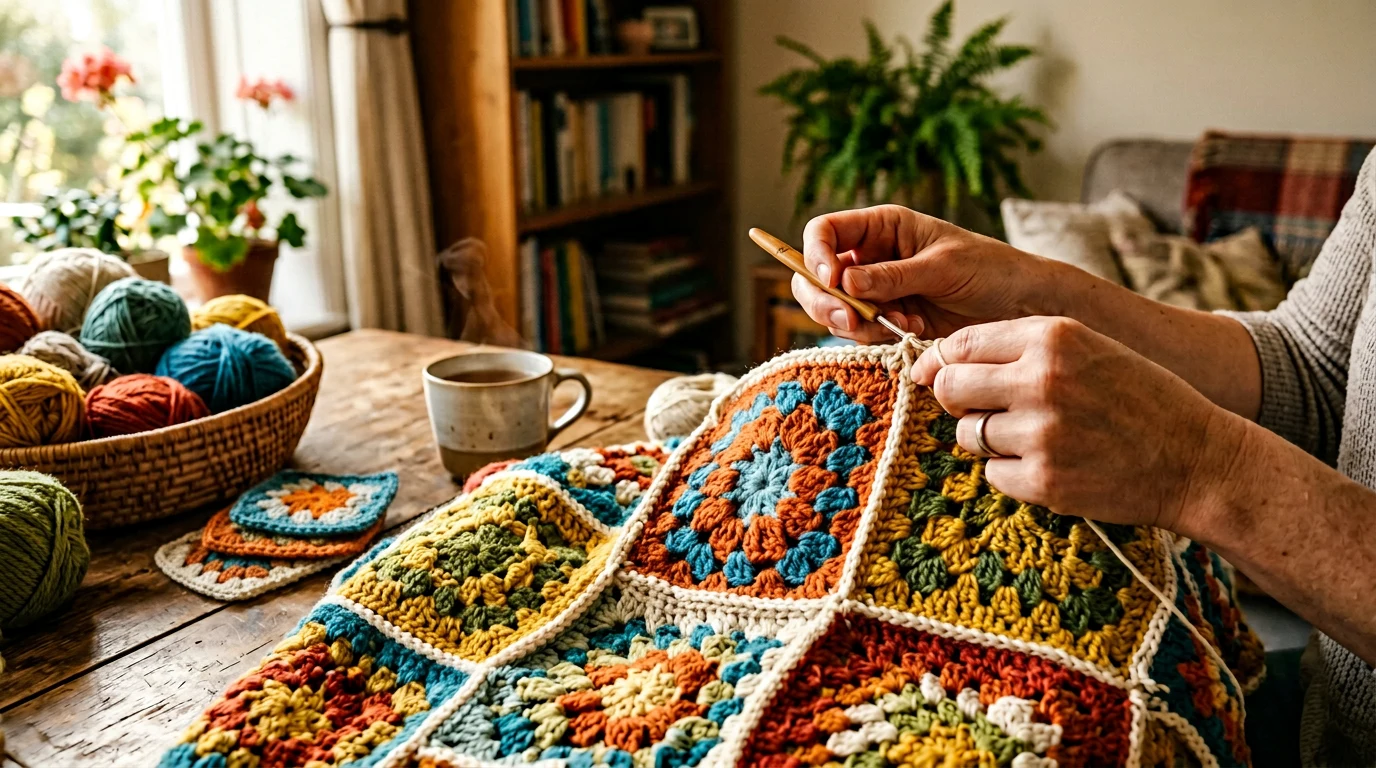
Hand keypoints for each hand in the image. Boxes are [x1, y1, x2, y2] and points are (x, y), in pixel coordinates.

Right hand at [793, 204, 1065, 341]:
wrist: (1023, 306)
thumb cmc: (990, 270)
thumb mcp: (942, 267)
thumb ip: (892, 276)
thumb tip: (843, 282)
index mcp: (882, 227)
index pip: (824, 232)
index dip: (817, 255)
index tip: (832, 280)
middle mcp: (872, 257)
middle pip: (816, 276)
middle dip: (825, 301)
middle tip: (851, 320)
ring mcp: (877, 291)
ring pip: (835, 309)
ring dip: (857, 324)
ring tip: (899, 326)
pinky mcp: (889, 321)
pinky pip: (861, 332)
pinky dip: (876, 338)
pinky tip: (911, 333)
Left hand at [911, 316, 1244, 530]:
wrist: (1198, 461)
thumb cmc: (1138, 399)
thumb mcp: (1087, 349)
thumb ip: (1017, 348)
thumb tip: (933, 365)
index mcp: (1053, 337)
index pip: (959, 345)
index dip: (946, 363)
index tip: (952, 377)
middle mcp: (1042, 380)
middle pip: (950, 389)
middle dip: (959, 401)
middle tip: (989, 410)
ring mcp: (1042, 434)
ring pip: (967, 435)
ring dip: (989, 439)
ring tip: (1036, 437)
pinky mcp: (1045, 482)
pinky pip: (993, 474)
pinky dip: (1012, 473)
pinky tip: (1053, 464)